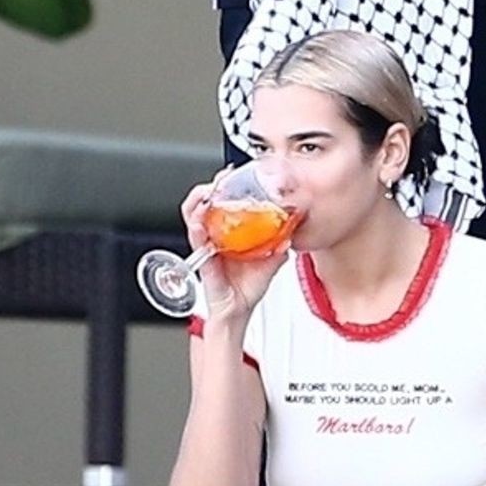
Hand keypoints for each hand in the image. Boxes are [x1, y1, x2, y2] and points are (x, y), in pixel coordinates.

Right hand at [179, 175, 289, 319]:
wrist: (238, 311)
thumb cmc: (248, 286)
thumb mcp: (271, 261)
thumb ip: (280, 245)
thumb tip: (292, 231)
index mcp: (230, 232)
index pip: (222, 202)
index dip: (224, 186)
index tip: (231, 174)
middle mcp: (216, 236)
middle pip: (203, 205)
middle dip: (207, 189)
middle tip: (218, 182)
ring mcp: (207, 246)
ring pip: (194, 218)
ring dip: (197, 204)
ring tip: (205, 196)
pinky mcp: (203, 259)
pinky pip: (196, 242)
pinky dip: (197, 230)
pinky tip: (200, 223)